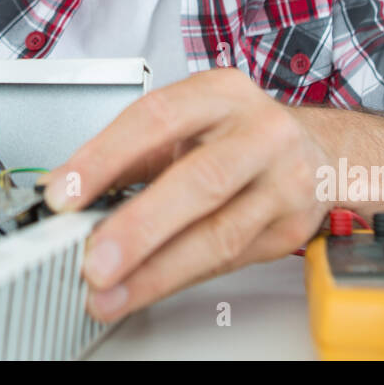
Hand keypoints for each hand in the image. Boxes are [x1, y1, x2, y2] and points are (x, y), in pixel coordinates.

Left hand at [40, 68, 332, 321]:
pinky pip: (229, 260)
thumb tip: (66, 188)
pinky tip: (145, 288)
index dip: (105, 157)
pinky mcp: (290, 229)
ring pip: (218, 234)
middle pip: (199, 182)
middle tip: (94, 260)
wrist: (319, 154)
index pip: (156, 119)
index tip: (64, 194)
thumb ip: (130, 153)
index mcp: (222, 94)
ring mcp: (284, 183)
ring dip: (156, 271)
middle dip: (140, 227)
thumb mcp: (187, 123)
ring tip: (110, 291)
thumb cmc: (239, 134)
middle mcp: (260, 133)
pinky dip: (180, 277)